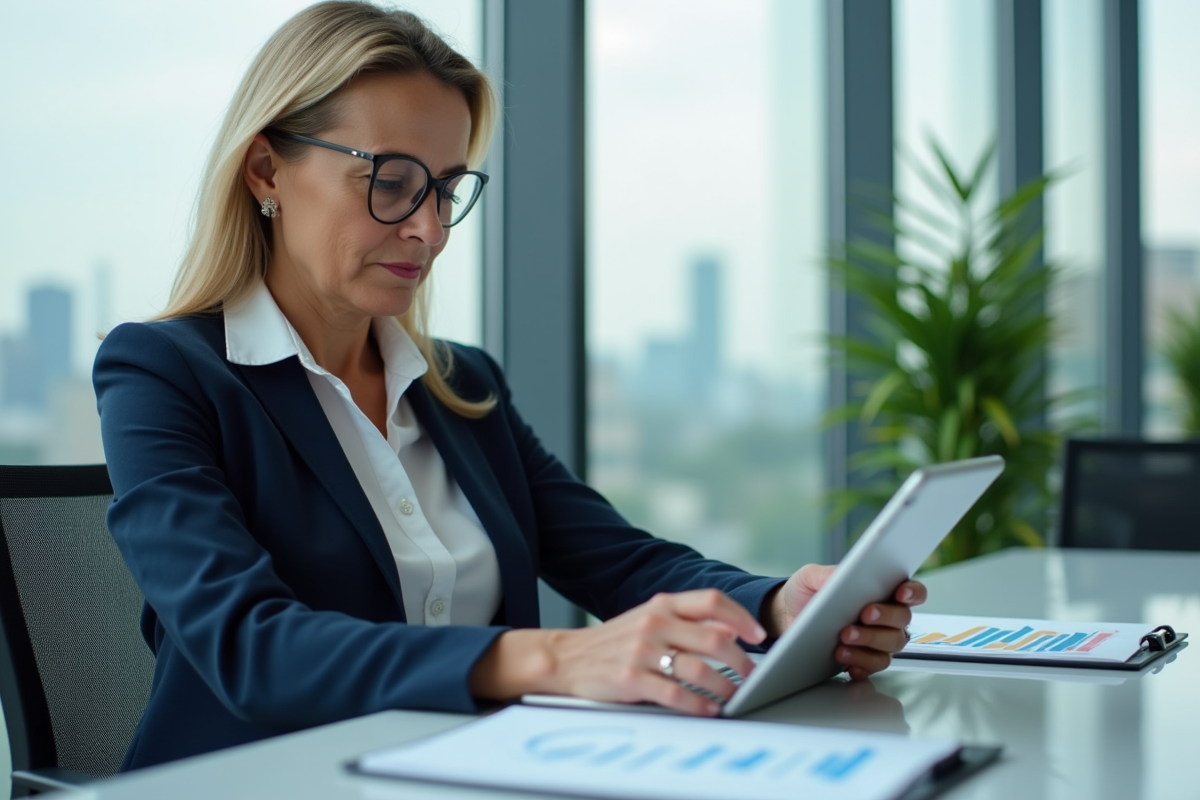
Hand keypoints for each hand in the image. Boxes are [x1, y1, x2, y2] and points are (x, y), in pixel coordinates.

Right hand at [469, 590, 766, 715]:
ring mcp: (642, 651)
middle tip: (752, 676)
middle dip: (740, 660)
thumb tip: (731, 628)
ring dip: (724, 687)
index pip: (712, 601)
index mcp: (661, 604)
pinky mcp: (632, 679)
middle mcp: (654, 624)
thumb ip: (687, 621)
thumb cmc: (614, 641)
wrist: (566, 657)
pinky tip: (708, 709)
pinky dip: (698, 704)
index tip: (759, 635)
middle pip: (714, 639)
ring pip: (699, 670)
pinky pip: (676, 694)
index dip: (742, 617)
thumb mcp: (650, 620)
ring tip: (734, 697)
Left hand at [764, 564, 925, 680]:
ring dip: (869, 641)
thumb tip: (841, 575)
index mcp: (880, 591)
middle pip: (903, 620)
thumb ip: (827, 574)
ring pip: (891, 645)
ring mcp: (877, 640)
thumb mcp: (810, 577)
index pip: (912, 591)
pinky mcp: (864, 659)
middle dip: (886, 617)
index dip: (913, 592)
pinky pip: (874, 665)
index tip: (900, 593)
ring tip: (843, 638)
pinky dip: (861, 663)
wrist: (787, 617)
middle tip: (864, 615)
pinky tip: (845, 658)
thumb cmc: (806, 593)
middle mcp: (886, 617)